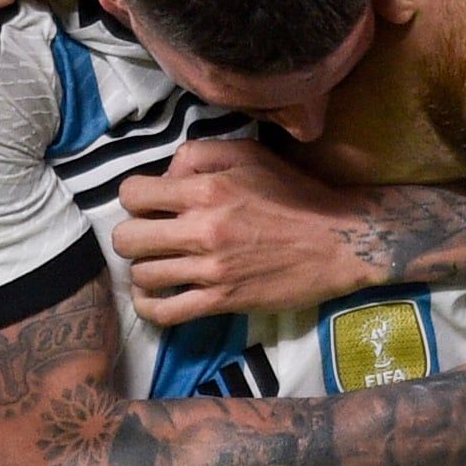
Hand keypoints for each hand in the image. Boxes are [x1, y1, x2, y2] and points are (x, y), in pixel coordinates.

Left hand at [113, 137, 378, 320]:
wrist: (338, 241)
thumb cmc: (294, 193)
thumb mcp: (249, 154)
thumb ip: (199, 154)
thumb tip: (164, 176)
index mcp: (206, 187)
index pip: (131, 194)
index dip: (136, 198)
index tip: (152, 204)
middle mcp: (202, 228)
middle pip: (126, 238)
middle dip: (132, 235)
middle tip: (152, 237)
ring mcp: (211, 269)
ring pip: (141, 275)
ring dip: (144, 269)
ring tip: (160, 264)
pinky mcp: (222, 301)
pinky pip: (165, 311)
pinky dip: (149, 306)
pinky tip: (154, 297)